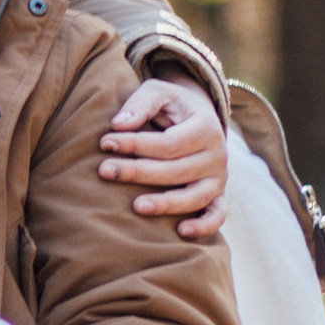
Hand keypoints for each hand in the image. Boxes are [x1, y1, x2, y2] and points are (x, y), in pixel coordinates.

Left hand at [98, 75, 226, 238]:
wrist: (196, 117)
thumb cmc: (170, 105)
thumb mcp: (157, 93)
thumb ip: (139, 105)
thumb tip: (118, 125)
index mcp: (207, 126)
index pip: (168, 143)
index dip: (135, 145)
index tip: (105, 142)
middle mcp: (218, 154)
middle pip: (176, 171)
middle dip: (138, 172)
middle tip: (105, 171)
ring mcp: (220, 178)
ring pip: (195, 197)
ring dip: (166, 204)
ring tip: (135, 206)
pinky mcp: (217, 195)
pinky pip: (216, 215)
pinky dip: (203, 226)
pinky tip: (180, 232)